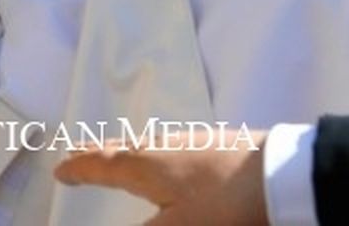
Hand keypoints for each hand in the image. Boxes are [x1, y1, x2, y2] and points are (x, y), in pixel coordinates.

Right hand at [54, 137, 268, 225]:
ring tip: (115, 155)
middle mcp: (159, 147)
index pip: (100, 165)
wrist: (290, 176)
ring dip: (123, 151)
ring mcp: (189, 142)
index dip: (79, 170)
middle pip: (119, 148)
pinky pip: (167, 145)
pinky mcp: (217, 144)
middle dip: (95, 154)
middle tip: (77, 154)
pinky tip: (168, 159)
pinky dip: (151, 151)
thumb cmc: (225, 207)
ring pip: (144, 144)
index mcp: (143, 165)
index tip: (59, 171)